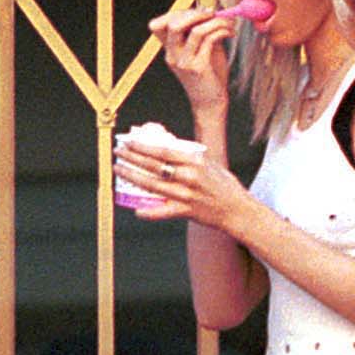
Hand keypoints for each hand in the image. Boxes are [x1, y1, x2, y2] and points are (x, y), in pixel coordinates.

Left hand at [114, 135, 252, 235]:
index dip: (142, 146)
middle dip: (132, 158)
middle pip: (153, 166)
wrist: (237, 209)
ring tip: (119, 170)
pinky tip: (136, 209)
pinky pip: (163, 212)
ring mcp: (187, 195)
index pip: (162, 150)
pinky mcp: (187, 211)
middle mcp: (189, 176)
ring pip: (153, 185)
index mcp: (195, 160)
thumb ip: (187, 155)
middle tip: (118, 153)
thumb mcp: (207, 162)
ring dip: (133, 177)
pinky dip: (148, 212)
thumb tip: (164, 144)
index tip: (128, 142)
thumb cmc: (222, 184)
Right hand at [147, 6, 233, 114]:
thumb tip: (212, 12)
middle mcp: (173, 56)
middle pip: (173, 24)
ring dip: (215, 21)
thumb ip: (202, 33)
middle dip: (196, 13)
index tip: (199, 13)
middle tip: (213, 14)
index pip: (159, 24)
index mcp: (170, 51)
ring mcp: (184, 62)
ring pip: (195, 30)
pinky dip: (221, 31)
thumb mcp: (203, 50)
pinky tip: (229, 33)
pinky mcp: (198, 68)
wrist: (211, 104)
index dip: (178, 13)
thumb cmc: (209, 76)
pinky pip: (209, 40)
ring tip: (228, 23)